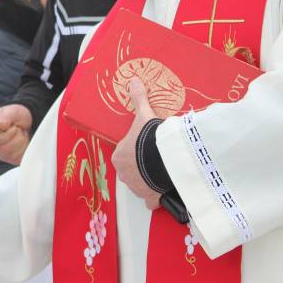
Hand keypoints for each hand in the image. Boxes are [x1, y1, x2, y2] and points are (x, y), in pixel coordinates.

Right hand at [0, 104, 32, 164]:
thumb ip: (5, 117)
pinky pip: (19, 158)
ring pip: (13, 154)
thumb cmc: (17, 117)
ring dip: (21, 142)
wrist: (28, 122)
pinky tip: (22, 142)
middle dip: (16, 136)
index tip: (11, 124)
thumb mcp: (13, 111)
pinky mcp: (12, 160)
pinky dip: (24, 149)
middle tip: (16, 129)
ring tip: (20, 134)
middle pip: (5, 149)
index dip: (7, 133)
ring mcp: (2, 154)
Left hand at [111, 78, 161, 209]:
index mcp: (118, 157)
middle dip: (141, 166)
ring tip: (162, 171)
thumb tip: (133, 80)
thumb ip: (138, 99)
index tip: (146, 148)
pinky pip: (150, 201)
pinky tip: (164, 191)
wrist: (162, 159)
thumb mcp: (143, 116)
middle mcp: (123, 175)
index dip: (135, 150)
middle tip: (155, 159)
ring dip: (149, 180)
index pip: (124, 154)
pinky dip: (156, 199)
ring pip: (140, 185)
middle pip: (131, 171)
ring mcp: (136, 188)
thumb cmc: (148, 138)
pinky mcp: (149, 198)